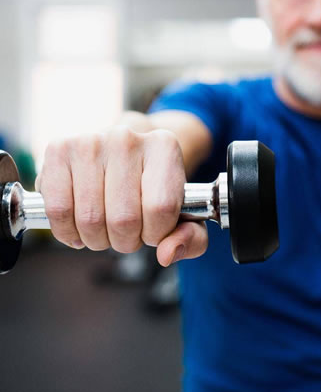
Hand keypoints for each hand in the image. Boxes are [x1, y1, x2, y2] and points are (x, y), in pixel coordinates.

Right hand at [36, 127, 207, 265]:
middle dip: (125, 241)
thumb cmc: (151, 185)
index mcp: (164, 146)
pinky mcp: (59, 150)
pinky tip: (79, 226)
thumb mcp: (182, 209)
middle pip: (124, 219)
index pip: (160, 209)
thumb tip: (167, 253)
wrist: (118, 150)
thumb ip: (191, 237)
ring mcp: (90, 141)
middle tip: (127, 232)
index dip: (155, 234)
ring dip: (97, 239)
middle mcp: (127, 137)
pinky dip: (68, 232)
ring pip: (90, 220)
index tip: (153, 229)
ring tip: (105, 227)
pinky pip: (58, 211)